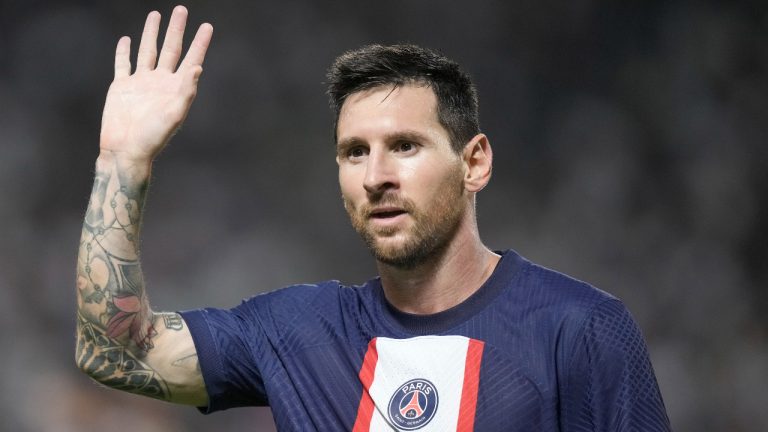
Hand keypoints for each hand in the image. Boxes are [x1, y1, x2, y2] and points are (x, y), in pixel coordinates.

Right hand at [100, 6, 212, 162]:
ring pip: (147, 51)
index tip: (207, 26)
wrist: (125, 150)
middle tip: (181, 9)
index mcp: (175, 88)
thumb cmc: (153, 137)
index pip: (191, 59)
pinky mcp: (122, 87)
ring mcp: (140, 83)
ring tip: (155, 15)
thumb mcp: (174, 114)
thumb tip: (198, 67)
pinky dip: (124, 52)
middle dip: (176, 29)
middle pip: (170, 49)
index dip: (199, 43)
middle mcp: (160, 82)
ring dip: (152, 33)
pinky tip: (127, 40)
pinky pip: (123, 64)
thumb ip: (186, 90)